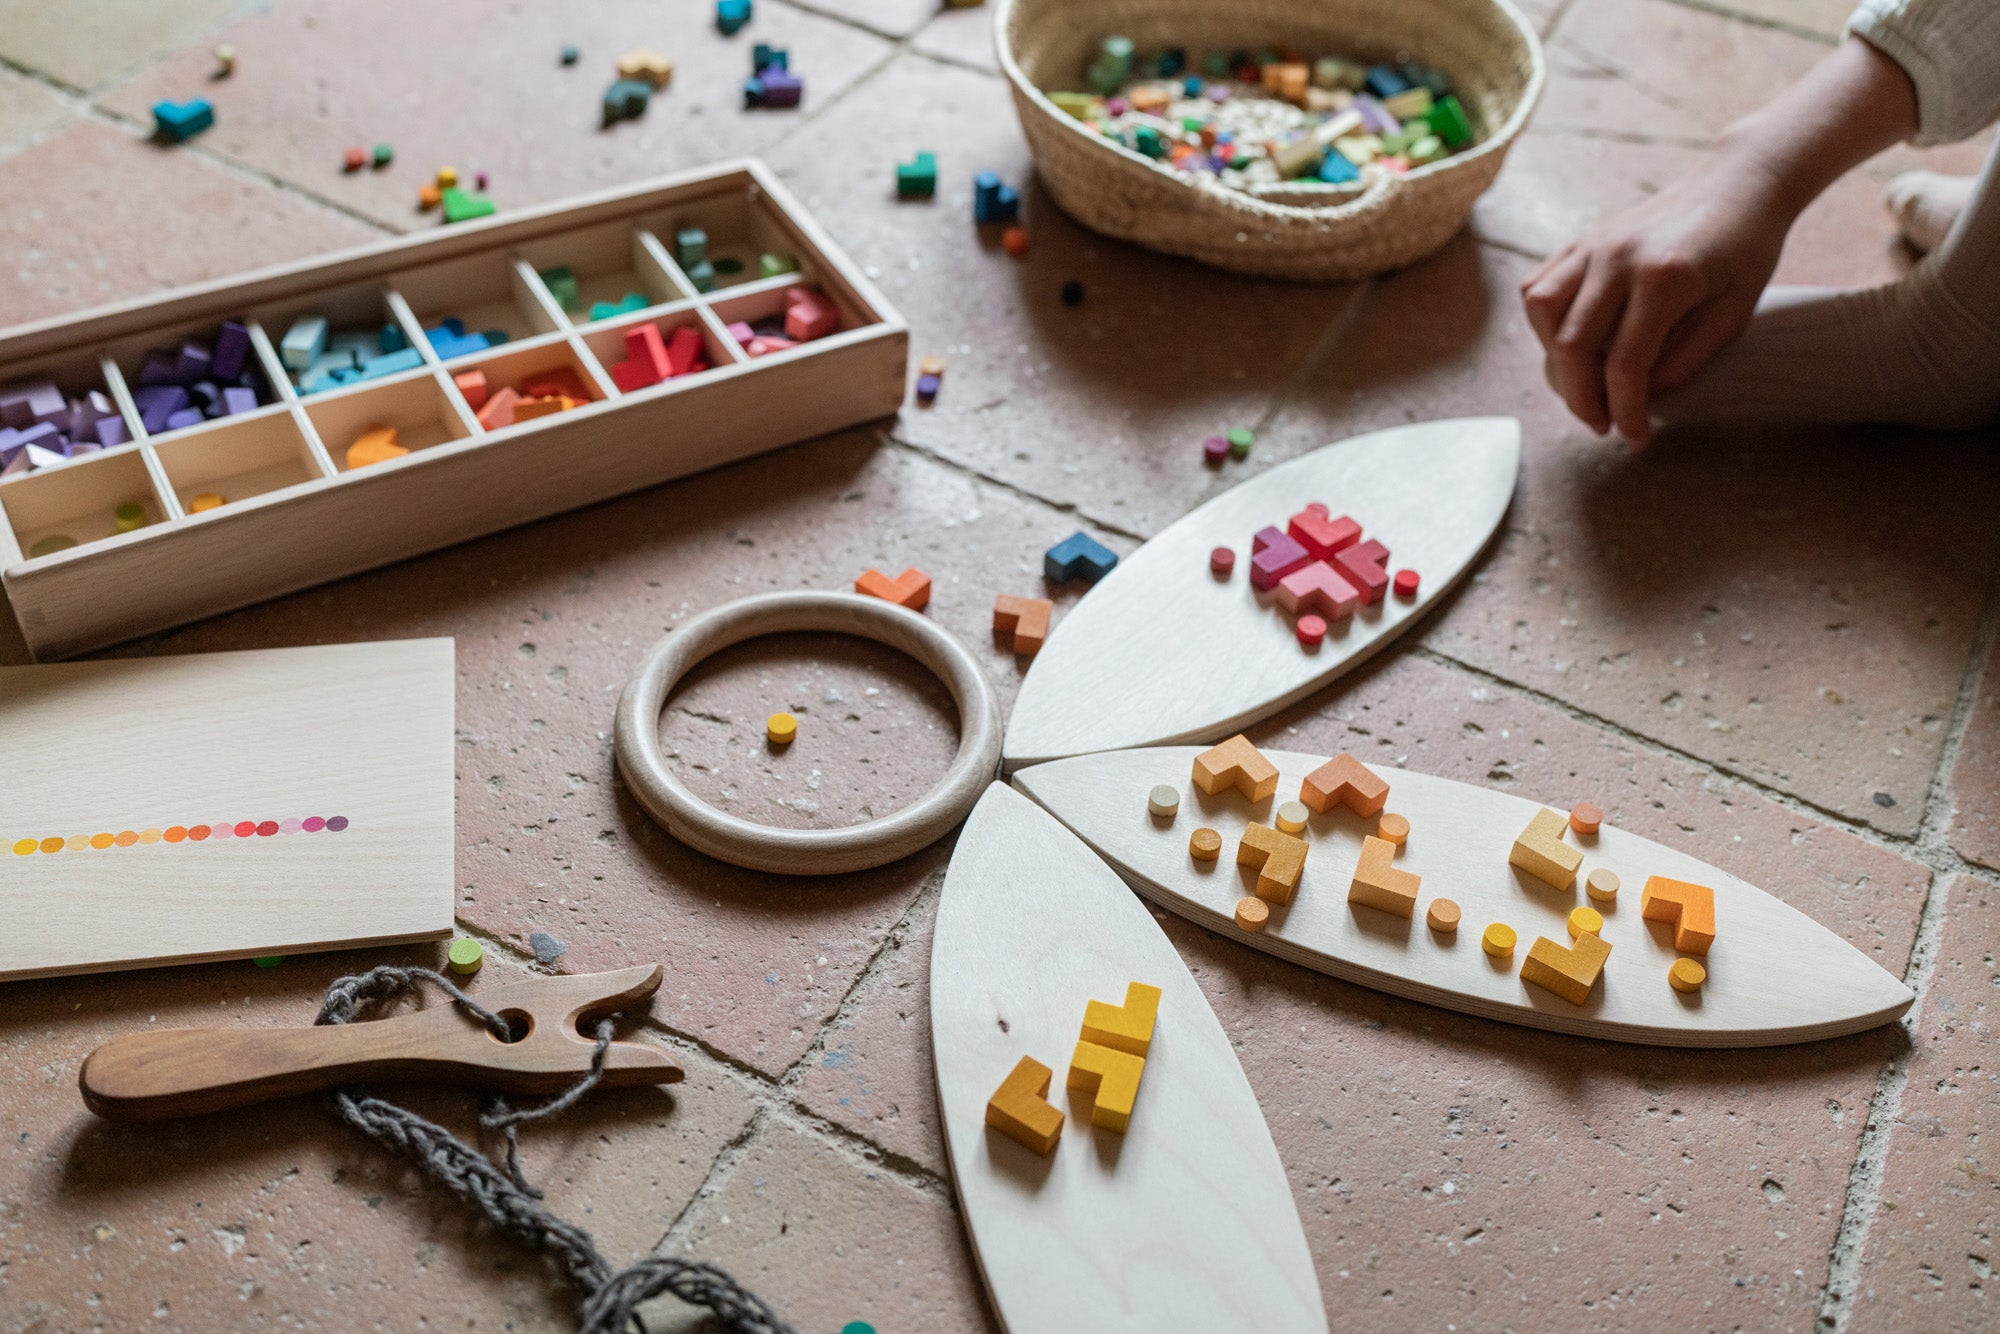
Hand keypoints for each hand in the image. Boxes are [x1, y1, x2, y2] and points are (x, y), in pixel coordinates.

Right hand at [1520, 155, 1793, 444]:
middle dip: (1581, 397)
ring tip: (1582, 378)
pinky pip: (1540, 285)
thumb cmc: (1746, 248)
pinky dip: (1545, 321)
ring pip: (1543, 311)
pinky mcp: (1583, 239)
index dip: (1626, 410)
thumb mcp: (1734, 314)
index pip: (1625, 364)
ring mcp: (1594, 244)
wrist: (1739, 182)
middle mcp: (1618, 258)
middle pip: (1573, 344)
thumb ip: (1686, 359)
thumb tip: (1641, 394)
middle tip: (1601, 423)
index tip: (1634, 437)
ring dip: (1554, 356)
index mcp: (1664, 278)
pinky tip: (1570, 339)